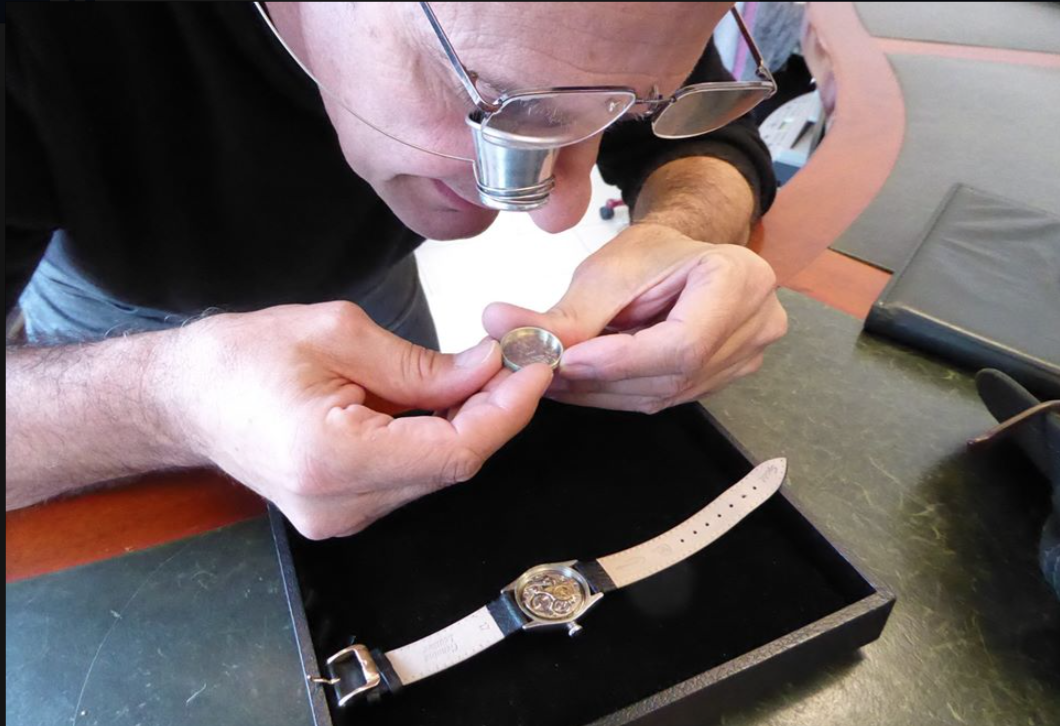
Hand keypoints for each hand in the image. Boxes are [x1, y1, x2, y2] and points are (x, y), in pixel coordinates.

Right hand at [175, 302, 552, 538]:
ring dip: (467, 424)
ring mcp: (340, 519)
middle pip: (450, 467)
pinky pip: (410, 478)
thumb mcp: (336, 334)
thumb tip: (486, 369)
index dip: (505, 411)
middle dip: (493, 412)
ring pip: (434, 474)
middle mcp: (339, 505)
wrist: (184, 398)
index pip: (453, 451)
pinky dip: (436, 438)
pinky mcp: (342, 513)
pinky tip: (443, 399)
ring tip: (479, 372)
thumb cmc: (241, 359)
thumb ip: (420, 364)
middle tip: (515, 361)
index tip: (534, 368)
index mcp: (332, 458)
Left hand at [483, 222, 786, 412]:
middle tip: (538, 371)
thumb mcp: (606, 272)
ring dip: (600, 391)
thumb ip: (562, 314)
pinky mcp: (720, 380)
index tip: (564, 361)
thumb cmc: (652, 252)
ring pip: (662, 395)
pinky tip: (580, 381)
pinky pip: (663, 398)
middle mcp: (757, 326)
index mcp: (742, 281)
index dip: (620, 360)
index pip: (682, 343)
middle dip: (599, 379)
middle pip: (670, 376)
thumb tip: (498, 327)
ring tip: (551, 374)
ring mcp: (744, 359)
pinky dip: (615, 393)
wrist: (683, 256)